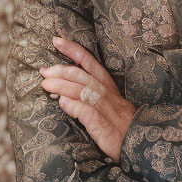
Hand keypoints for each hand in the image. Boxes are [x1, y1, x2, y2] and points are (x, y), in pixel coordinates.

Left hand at [39, 37, 136, 162]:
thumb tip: (62, 94)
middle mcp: (105, 92)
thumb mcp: (106, 103)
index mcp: (106, 84)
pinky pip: (85, 111)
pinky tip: (62, 103)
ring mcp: (103, 107)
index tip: (56, 40)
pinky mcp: (101, 124)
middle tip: (44, 71)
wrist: (137, 141)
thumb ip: (86, 96)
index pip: (88, 61)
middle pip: (80, 75)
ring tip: (46, 85)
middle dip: (60, 70)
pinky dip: (72, 106)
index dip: (72, 49)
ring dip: (61, 86)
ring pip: (80, 90)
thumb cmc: (119, 122)